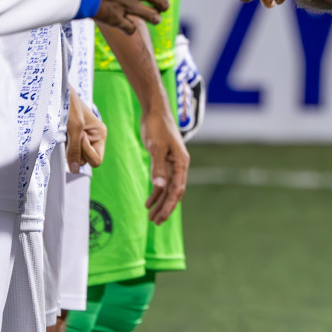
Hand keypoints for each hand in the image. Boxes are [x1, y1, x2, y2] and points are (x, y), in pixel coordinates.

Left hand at [66, 88, 106, 171]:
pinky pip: (69, 150)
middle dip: (76, 150)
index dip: (86, 152)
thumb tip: (75, 169)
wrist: (58, 91)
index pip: (96, 160)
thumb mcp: (75, 127)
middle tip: (71, 132)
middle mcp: (93, 138)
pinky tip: (63, 133)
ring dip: (69, 147)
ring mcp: (82, 138)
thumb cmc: (70, 104)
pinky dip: (64, 144)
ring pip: (76, 157)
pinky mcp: (72, 137)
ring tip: (66, 131)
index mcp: (100, 134)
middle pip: (85, 160)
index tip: (80, 137)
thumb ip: (75, 149)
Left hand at [140, 102, 188, 224]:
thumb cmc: (157, 126)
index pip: (177, 189)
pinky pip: (162, 180)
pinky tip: (149, 200)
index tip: (161, 218)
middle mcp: (179, 165)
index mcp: (181, 162)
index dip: (169, 205)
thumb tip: (159, 187)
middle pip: (174, 192)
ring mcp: (171, 163)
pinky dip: (156, 191)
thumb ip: (157, 167)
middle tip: (155, 222)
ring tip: (151, 216)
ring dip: (160, 202)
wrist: (154, 110)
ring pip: (167, 188)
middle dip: (165, 207)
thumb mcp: (156, 147)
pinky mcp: (163, 160)